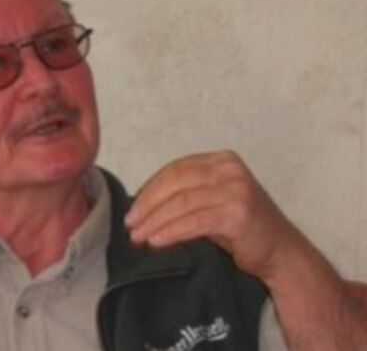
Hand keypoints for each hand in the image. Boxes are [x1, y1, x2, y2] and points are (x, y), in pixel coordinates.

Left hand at [125, 150, 303, 280]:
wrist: (281, 251)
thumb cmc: (241, 228)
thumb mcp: (212, 201)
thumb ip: (184, 195)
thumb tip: (140, 206)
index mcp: (221, 160)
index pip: (175, 169)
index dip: (149, 189)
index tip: (132, 209)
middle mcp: (230, 170)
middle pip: (175, 183)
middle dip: (147, 205)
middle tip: (130, 224)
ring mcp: (236, 190)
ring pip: (181, 203)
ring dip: (155, 221)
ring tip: (138, 237)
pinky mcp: (237, 214)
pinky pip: (194, 222)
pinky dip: (171, 231)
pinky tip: (157, 241)